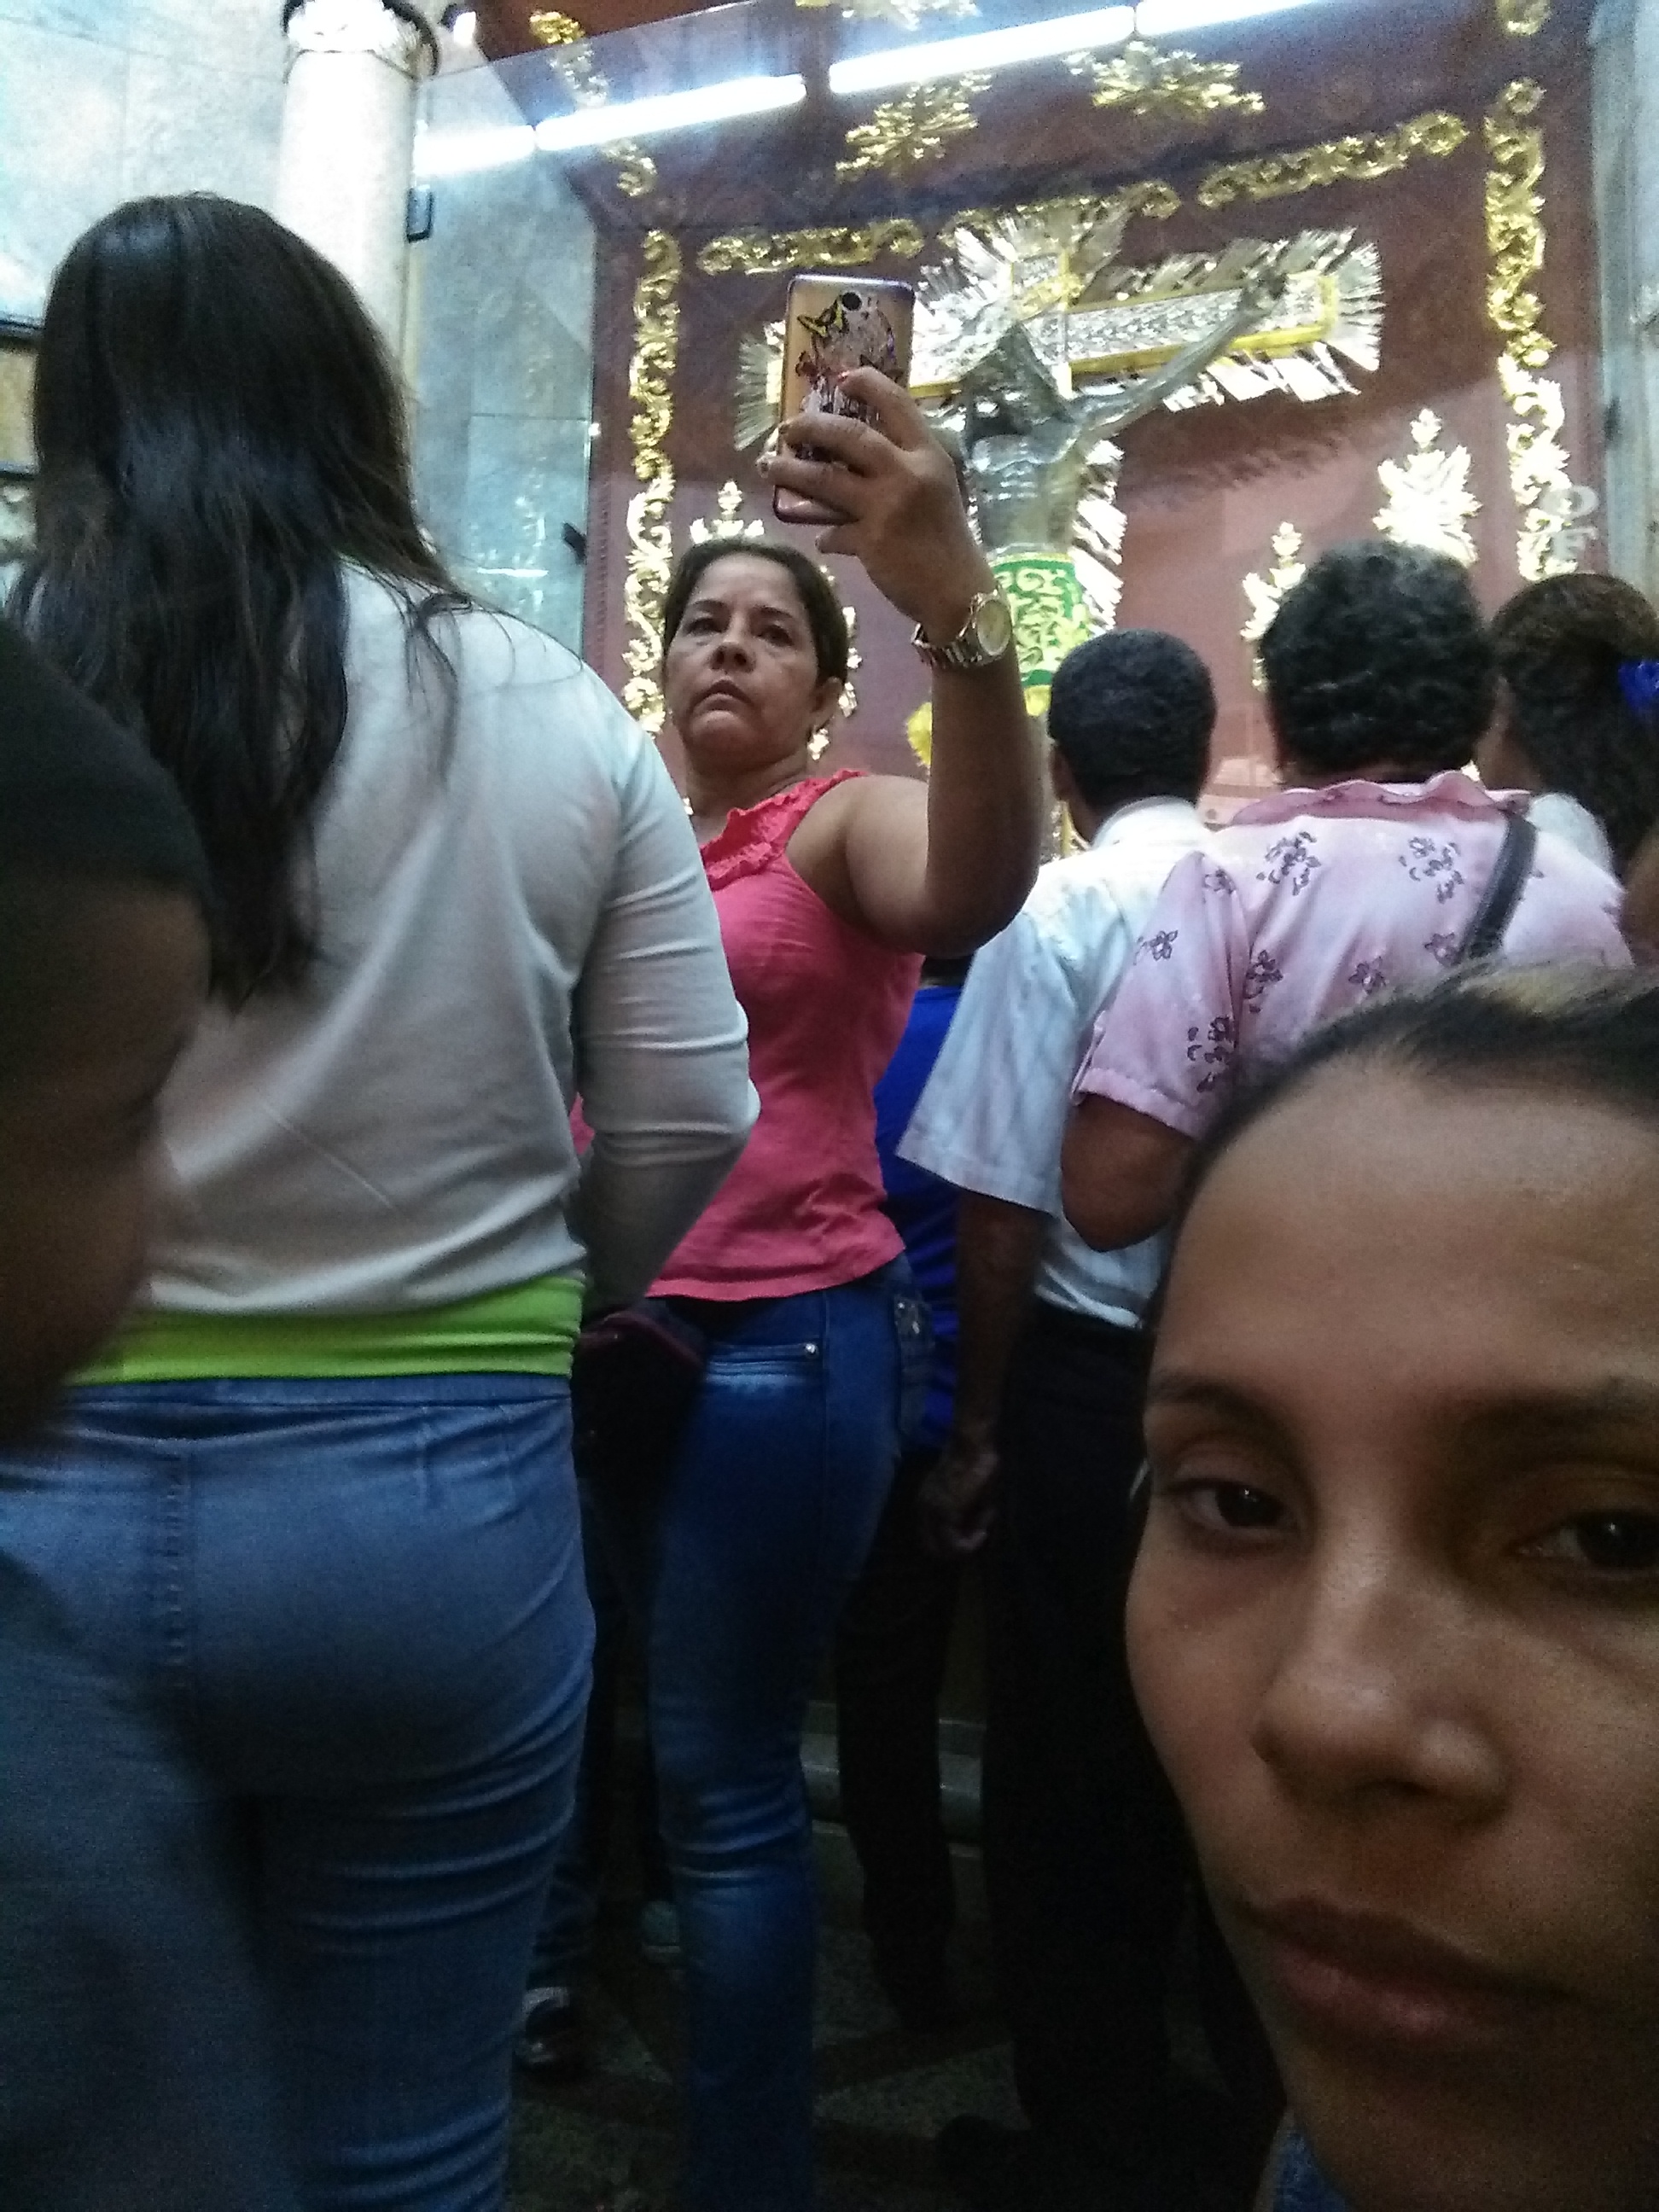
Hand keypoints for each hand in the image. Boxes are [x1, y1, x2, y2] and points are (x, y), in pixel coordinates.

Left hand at [761, 368, 991, 642]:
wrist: (959, 592)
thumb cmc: (948, 540)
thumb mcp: (936, 491)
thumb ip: (903, 470)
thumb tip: (856, 462)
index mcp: (928, 455)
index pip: (897, 402)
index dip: (867, 384)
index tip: (841, 378)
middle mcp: (908, 473)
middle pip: (849, 435)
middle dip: (811, 426)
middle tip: (788, 428)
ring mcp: (887, 506)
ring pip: (826, 479)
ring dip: (791, 472)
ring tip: (770, 467)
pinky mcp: (871, 540)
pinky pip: (833, 531)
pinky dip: (824, 534)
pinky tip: (820, 538)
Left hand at [919, 1429, 999, 1559]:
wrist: (974, 1444)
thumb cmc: (978, 1463)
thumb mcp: (973, 1494)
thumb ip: (968, 1515)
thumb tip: (974, 1532)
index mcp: (926, 1503)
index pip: (931, 1537)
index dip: (955, 1541)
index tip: (976, 1532)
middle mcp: (922, 1509)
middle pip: (933, 1548)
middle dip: (958, 1548)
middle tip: (978, 1536)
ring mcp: (931, 1512)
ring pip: (944, 1548)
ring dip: (966, 1545)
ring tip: (982, 1527)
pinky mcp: (943, 1514)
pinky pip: (954, 1545)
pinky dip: (970, 1544)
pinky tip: (982, 1531)